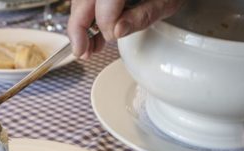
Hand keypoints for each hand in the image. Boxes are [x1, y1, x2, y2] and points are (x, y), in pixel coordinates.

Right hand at [67, 0, 183, 58]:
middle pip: (82, 1)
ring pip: (79, 3)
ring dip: (79, 26)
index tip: (112, 38)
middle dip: (78, 28)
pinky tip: (93, 38)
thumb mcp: (165, 3)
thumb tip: (117, 30)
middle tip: (81, 52)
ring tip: (87, 49)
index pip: (104, 0)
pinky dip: (86, 20)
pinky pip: (85, 3)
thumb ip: (141, 16)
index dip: (105, 21)